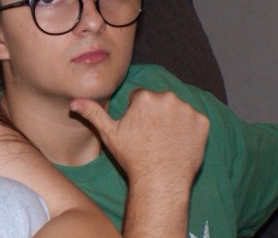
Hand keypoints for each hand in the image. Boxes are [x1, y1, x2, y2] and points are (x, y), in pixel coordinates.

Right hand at [70, 89, 208, 187]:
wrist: (159, 181)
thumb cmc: (133, 158)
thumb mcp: (110, 134)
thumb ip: (93, 113)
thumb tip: (74, 102)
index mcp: (145, 96)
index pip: (141, 98)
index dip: (138, 114)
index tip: (139, 130)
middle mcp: (168, 97)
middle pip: (161, 100)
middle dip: (156, 113)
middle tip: (152, 136)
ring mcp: (187, 109)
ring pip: (178, 109)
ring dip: (173, 120)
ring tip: (166, 141)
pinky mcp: (202, 122)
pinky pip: (195, 121)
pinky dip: (190, 130)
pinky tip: (180, 143)